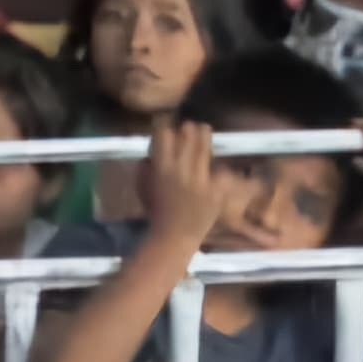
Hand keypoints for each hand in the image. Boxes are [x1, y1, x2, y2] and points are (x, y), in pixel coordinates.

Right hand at [140, 119, 224, 245]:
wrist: (175, 236)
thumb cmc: (155, 210)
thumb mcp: (142, 185)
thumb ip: (146, 166)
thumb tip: (153, 151)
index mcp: (161, 167)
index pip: (163, 135)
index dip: (164, 126)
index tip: (165, 125)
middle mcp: (181, 170)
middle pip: (187, 136)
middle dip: (187, 129)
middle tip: (189, 126)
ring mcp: (200, 180)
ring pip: (204, 149)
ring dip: (203, 137)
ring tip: (204, 130)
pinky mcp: (215, 191)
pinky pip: (221, 172)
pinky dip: (219, 167)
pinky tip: (218, 164)